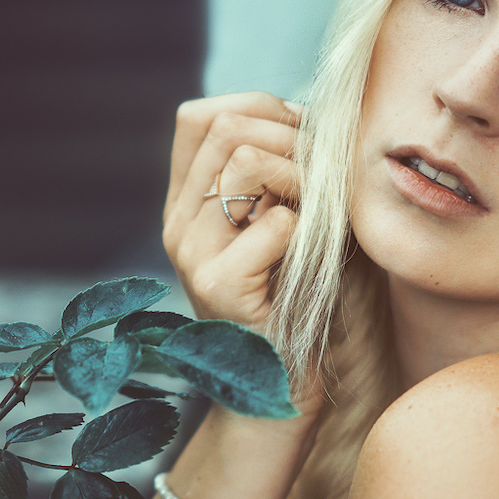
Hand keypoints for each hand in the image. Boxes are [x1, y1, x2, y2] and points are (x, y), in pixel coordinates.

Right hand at [162, 92, 303, 334]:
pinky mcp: (219, 287)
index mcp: (186, 204)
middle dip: (290, 137)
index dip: (261, 111)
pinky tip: (309, 256)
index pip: (200, 116)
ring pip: (244, 161)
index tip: (302, 142)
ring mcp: (192, 255)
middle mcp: (177, 224)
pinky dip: (307, 230)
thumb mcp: (279, 223)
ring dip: (300, 177)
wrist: (277, 388)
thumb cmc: (293, 302)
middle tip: (321, 177)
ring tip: (318, 214)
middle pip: (226, 126)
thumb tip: (300, 114)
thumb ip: (274, 174)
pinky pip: (275, 223)